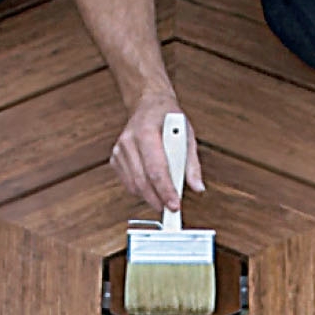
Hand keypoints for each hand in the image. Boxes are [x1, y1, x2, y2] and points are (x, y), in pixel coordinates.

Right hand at [112, 94, 203, 209]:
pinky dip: (141, 190)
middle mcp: (129, 140)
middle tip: (171, 209)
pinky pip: (128, 183)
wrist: (148, 105)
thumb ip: (192, 164)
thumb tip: (198, 187)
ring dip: (150, 196)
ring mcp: (120, 150)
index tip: (175, 205)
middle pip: (142, 181)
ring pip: (134, 185)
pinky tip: (152, 185)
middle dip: (158, 199)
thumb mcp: (188, 135)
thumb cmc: (168, 118)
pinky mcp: (116, 158)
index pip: (156, 169)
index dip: (165, 191)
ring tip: (164, 197)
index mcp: (146, 131)